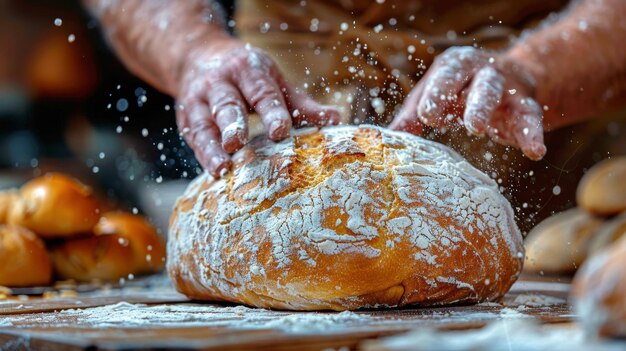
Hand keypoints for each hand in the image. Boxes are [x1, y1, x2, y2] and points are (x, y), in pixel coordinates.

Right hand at [176, 39, 339, 175]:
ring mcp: (198, 100)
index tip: (280, 130)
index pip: (261, 92)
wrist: (197, 55)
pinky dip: (202, 155)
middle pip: (226, 104)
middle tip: (238, 144)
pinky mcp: (186, 117)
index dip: (270, 111)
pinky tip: (214, 172)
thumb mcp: (272, 81)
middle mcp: (219, 82)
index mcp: (247, 70)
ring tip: (221, 168)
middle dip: (232, 124)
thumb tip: (335, 120)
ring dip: (211, 147)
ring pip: (203, 123)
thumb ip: (300, 103)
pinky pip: (193, 137)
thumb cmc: (246, 74)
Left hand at [390, 46, 546, 160]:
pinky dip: (533, 135)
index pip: (445, 77)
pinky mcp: (525, 106)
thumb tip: (387, 137)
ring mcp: (505, 88)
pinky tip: (535, 151)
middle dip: (463, 99)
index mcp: (455, 66)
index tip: (427, 117)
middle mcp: (481, 72)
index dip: (436, 95)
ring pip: (497, 95)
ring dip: (486, 110)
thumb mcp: (435, 97)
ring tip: (479, 130)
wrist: (510, 78)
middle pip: (474, 83)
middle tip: (452, 120)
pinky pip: (530, 119)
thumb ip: (412, 115)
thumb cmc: (459, 89)